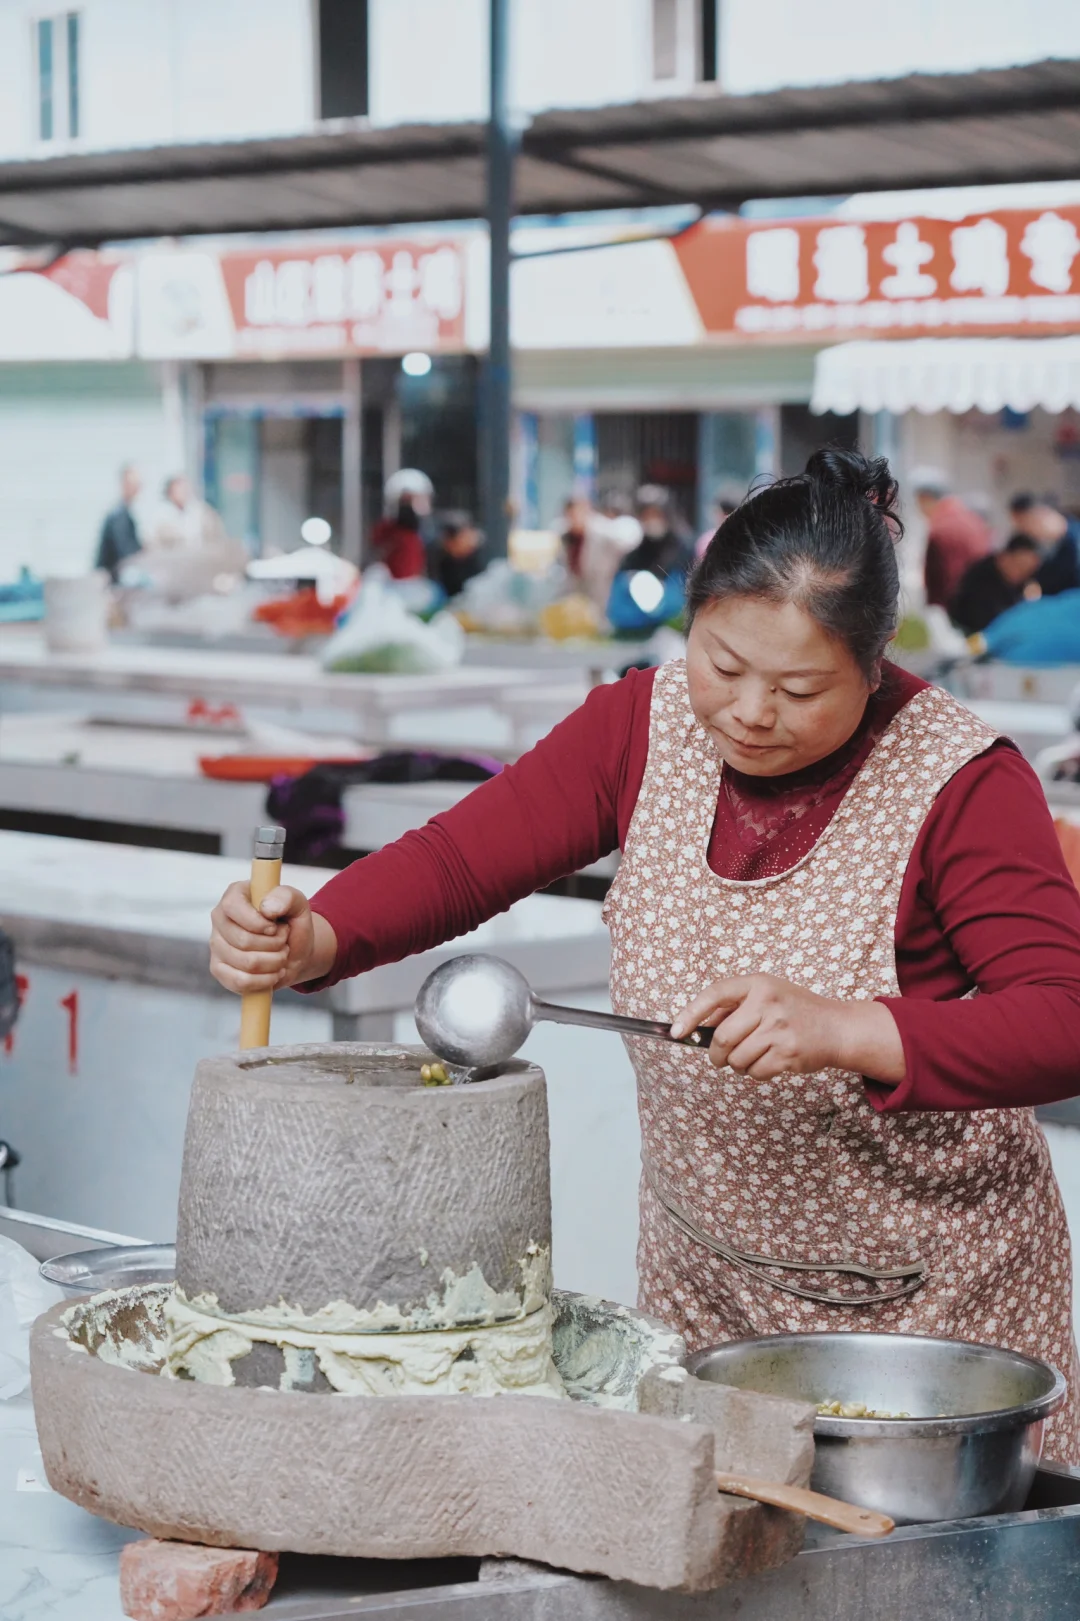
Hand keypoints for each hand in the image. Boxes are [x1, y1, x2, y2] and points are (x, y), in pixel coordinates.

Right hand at [209, 883, 335, 994]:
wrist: (293, 950)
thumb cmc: (291, 923)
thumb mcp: (298, 903)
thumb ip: (286, 897)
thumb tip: (266, 908)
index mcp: (235, 895)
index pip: (232, 906)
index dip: (257, 922)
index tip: (275, 927)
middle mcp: (220, 918)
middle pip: (243, 940)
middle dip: (274, 945)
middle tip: (283, 942)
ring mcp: (216, 945)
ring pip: (246, 963)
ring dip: (274, 962)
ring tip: (281, 955)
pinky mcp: (218, 969)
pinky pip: (240, 981)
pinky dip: (265, 980)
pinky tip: (274, 973)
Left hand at [670, 974, 904, 1084]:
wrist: (836, 1027)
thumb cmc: (794, 1010)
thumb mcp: (766, 995)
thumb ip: (734, 1006)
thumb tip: (697, 1027)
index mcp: (758, 984)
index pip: (715, 994)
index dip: (691, 1014)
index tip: (676, 1032)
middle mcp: (768, 1004)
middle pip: (722, 1038)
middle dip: (715, 1054)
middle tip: (719, 1058)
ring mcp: (779, 1029)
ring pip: (737, 1059)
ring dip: (737, 1065)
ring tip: (752, 1056)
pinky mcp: (788, 1054)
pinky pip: (755, 1073)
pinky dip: (755, 1073)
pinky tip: (768, 1062)